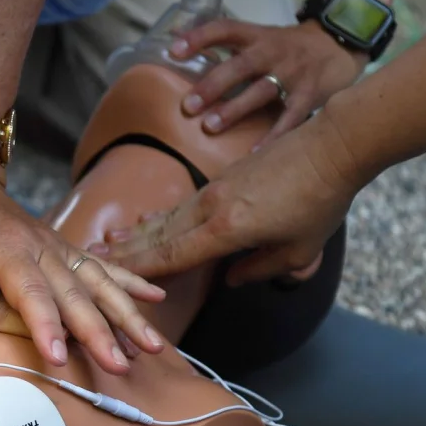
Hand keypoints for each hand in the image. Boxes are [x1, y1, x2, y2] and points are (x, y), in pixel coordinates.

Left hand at [0, 176, 166, 373]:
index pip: (30, 292)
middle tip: (119, 366)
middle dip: (100, 332)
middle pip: (75, 295)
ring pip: (99, 282)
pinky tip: (155, 300)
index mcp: (6, 248)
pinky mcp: (59, 248)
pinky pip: (101, 266)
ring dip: (126, 314)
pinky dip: (129, 282)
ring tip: (153, 346)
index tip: (58, 356)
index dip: (46, 325)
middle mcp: (39, 247)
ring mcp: (54, 246)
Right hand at [90, 109, 363, 285]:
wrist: (332, 146)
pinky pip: (180, 204)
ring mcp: (213, 191)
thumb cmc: (320, 202)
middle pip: (158, 235)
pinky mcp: (221, 179)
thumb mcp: (298, 250)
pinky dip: (159, 216)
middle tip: (92, 258)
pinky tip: (147, 218)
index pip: (173, 256)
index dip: (141, 270)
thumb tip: (230, 279)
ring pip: (166, 217)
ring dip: (135, 232)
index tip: (114, 278)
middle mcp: (210, 209)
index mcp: (226, 231)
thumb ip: (259, 269)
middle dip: (124, 250)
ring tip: (108, 238)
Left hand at [172, 19, 366, 146]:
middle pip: (241, 66)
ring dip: (235, 109)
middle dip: (213, 84)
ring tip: (210, 127)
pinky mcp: (310, 95)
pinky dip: (273, 135)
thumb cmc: (289, 48)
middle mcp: (273, 52)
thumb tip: (178, 47)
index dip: (199, 37)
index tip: (173, 51)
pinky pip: (290, 117)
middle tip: (189, 105)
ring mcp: (293, 74)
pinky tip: (254, 152)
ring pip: (261, 91)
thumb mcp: (262, 38)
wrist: (341, 45)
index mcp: (258, 36)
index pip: (225, 29)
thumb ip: (229, 47)